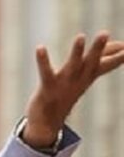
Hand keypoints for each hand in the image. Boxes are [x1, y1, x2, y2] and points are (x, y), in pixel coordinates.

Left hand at [23, 31, 123, 147]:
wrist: (47, 123)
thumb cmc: (63, 96)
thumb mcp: (82, 80)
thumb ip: (95, 67)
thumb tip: (111, 58)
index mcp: (86, 78)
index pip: (105, 65)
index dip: (118, 56)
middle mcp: (78, 80)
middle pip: (91, 62)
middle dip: (99, 48)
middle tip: (105, 32)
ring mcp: (64, 84)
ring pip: (73, 66)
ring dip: (77, 52)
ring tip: (81, 36)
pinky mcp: (48, 87)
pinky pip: (45, 72)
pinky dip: (43, 61)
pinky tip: (40, 47)